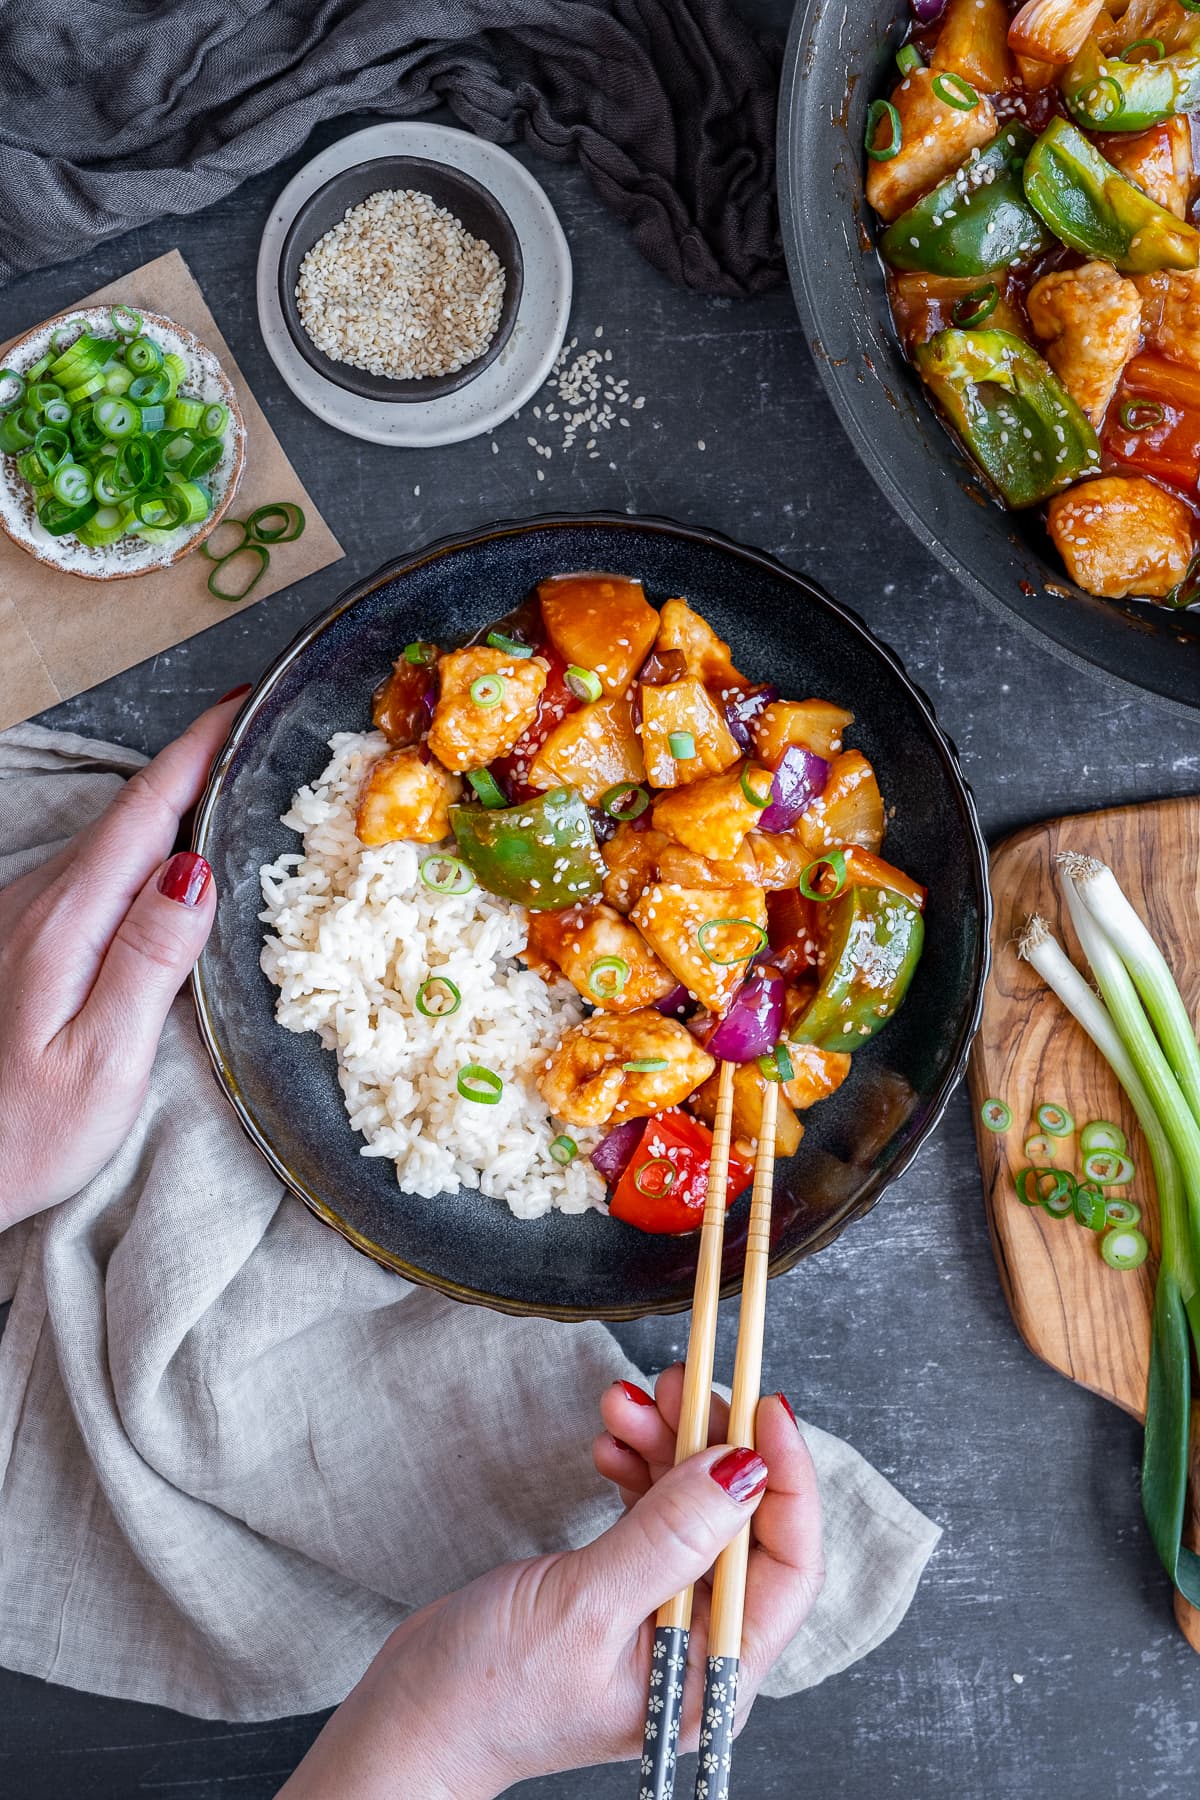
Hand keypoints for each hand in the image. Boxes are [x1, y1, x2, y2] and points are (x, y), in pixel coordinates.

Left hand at [0, 691, 247, 1229]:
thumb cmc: (25, 1133)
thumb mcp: (103, 1058)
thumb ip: (149, 961)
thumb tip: (197, 872)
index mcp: (67, 921)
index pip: (145, 810)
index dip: (198, 750)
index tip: (244, 702)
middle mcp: (39, 903)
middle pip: (131, 814)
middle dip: (197, 766)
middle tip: (262, 737)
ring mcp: (25, 919)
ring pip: (112, 843)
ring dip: (173, 807)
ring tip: (237, 790)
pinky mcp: (24, 943)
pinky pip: (96, 875)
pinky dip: (145, 851)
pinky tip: (174, 865)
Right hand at [278, 1368, 822, 1798]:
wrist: (412, 1715)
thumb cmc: (487, 1693)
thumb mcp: (585, 1606)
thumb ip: (669, 1537)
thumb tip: (744, 1470)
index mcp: (714, 1674)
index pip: (788, 1564)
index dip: (787, 1478)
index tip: (765, 1407)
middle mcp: (700, 1647)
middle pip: (742, 1522)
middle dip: (713, 1444)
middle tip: (678, 1383)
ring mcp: (662, 1616)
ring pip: (694, 1507)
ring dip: (666, 1446)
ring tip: (626, 1403)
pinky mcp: (625, 1589)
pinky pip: (654, 1512)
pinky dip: (637, 1468)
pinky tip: (611, 1444)